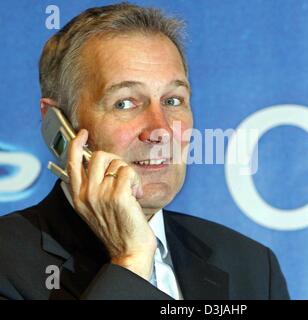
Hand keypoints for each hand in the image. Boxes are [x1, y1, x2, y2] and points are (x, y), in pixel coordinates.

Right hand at [66, 129, 156, 279]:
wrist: (128, 251)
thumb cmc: (118, 230)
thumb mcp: (96, 208)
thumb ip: (94, 187)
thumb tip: (104, 164)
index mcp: (78, 197)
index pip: (72, 163)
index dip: (76, 144)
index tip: (83, 134)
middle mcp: (86, 194)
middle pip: (98, 157)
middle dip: (115, 160)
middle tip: (124, 176)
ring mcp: (100, 194)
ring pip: (116, 163)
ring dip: (128, 173)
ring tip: (131, 190)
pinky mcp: (118, 196)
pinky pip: (127, 171)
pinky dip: (136, 180)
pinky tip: (137, 194)